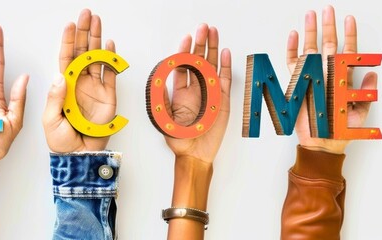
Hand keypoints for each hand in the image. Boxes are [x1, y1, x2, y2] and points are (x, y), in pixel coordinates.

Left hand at [43, 9, 115, 152]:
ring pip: (96, 58)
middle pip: (81, 52)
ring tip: (98, 22)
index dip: (67, 41)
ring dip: (97, 40)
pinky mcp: (108, 96)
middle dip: (84, 32)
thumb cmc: (60, 142)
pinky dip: (110, 59)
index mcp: (62, 86)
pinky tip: (109, 45)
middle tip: (86, 14)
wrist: (79, 157)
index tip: (70, 26)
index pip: (65, 58)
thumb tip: (59, 77)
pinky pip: (110, 74)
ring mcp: (94, 88)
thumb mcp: (50, 120)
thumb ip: (54, 98)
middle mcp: (78, 83)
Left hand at [164, 24, 231, 163]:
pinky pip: (224, 80)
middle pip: (198, 61)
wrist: (195, 154)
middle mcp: (196, 89)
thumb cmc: (179, 140)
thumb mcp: (165, 119)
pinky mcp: (222, 100)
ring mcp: (210, 93)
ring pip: (212, 66)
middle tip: (202, 28)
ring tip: (213, 33)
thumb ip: (162, 101)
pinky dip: (225, 66)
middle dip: (200, 43)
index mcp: (180, 92)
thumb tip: (156, 83)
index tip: (186, 38)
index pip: (183, 66)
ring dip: (213, 49)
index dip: (184, 52)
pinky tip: (225, 53)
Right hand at [288, 5, 376, 153]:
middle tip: (327, 9)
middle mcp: (327, 74)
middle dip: (328, 26)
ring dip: (311, 32)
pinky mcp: (297, 84)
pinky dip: (292, 49)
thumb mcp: (360, 113)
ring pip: (310, 50)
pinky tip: (295, 36)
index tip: (349, 19)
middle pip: (328, 44)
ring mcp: (311, 77)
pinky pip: (292, 64)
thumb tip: (372, 75)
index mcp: (342, 79)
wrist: (321, 143)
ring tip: (310, 16)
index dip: (349, 35)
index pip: (347, 51)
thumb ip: (364, 94)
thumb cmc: (340, 131)